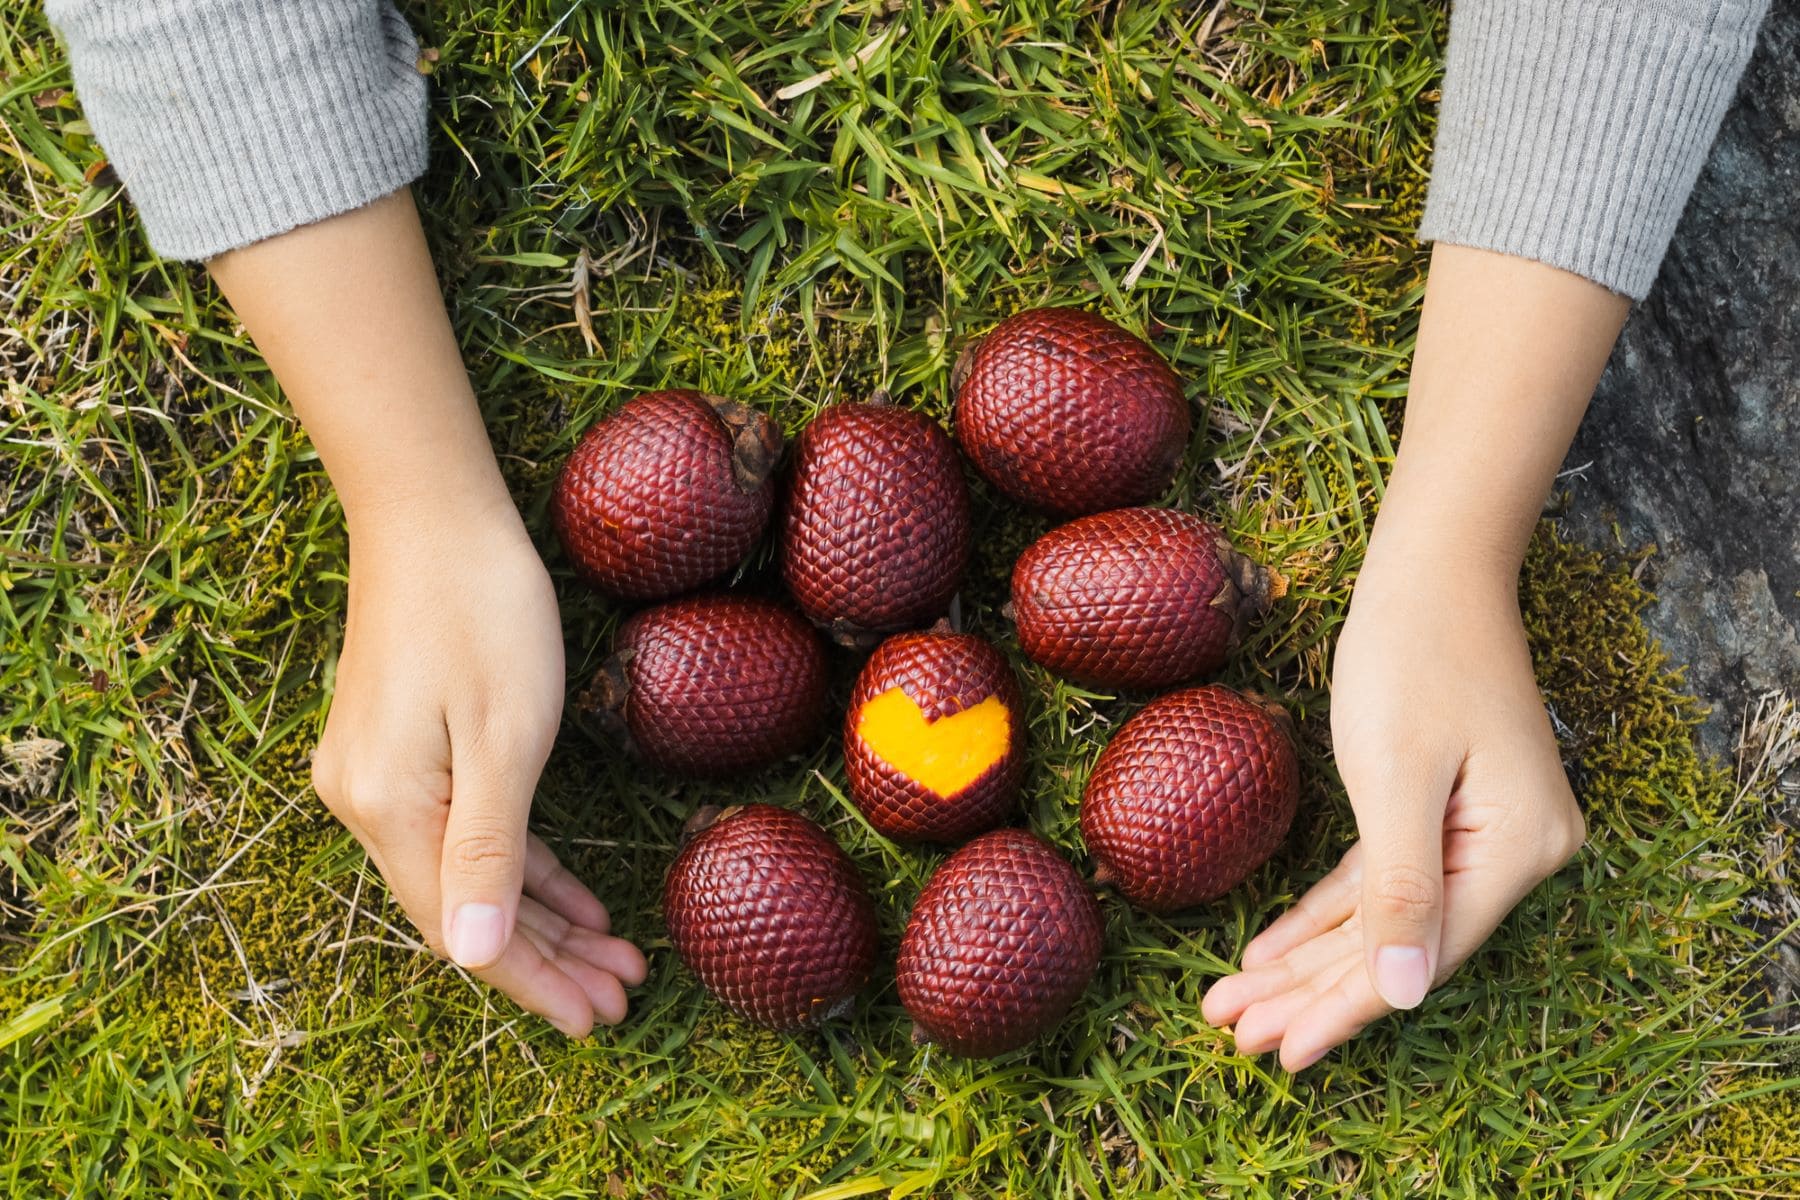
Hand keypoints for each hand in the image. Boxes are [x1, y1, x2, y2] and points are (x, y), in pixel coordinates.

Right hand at [310, 495, 645, 1035]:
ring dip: (542, 919)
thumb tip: (473, 958)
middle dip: (548, 960)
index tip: (595, 1022)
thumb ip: (488, 849)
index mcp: (390, 810)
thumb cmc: (482, 612)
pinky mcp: (400, 753)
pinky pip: (465, 833)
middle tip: (622, 997)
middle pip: (466, 913)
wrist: (431, 515)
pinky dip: (520, 866)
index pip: (466, 930)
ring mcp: (379, 779)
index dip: (532, 981)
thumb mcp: (503, 735)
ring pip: (470, 877)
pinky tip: (572, 895)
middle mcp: (368, 806)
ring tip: (614, 957)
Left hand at [1201, 554, 1585, 1069]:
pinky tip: (1270, 949)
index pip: (1419, 956)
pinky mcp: (1445, 812)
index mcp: (1518, 850)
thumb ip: (1403, 890)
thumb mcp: (1396, 775)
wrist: (1430, 570)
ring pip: (1382, 920)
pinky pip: (1380, 881)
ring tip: (1235, 1003)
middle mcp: (1513, 853)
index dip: (1344, 1008)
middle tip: (1234, 1032)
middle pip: (1398, 947)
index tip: (1280, 1051)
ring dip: (1308, 961)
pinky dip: (1325, 914)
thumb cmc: (1412, 655)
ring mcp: (1482, 834)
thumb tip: (1403, 996)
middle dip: (1310, 992)